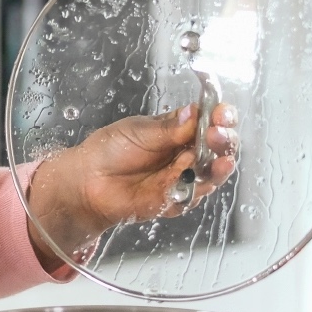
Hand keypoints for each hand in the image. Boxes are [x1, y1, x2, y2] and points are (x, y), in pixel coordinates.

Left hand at [27, 103, 239, 262]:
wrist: (87, 182)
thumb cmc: (110, 151)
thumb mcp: (138, 132)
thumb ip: (168, 128)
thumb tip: (195, 111)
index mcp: (181, 129)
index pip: (211, 120)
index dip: (221, 117)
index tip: (221, 114)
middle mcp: (188, 152)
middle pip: (219, 147)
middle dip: (223, 140)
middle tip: (217, 134)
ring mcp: (185, 177)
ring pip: (213, 173)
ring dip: (219, 166)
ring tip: (220, 159)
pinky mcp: (178, 199)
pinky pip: (194, 194)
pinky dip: (197, 187)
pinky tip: (196, 178)